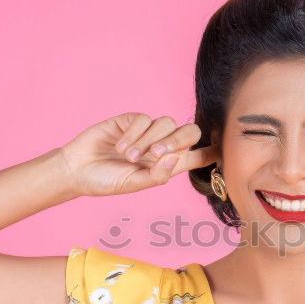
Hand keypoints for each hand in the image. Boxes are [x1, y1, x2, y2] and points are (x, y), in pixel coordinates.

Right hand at [60, 112, 220, 196]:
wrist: (77, 170)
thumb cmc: (106, 181)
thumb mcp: (133, 184)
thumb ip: (156, 175)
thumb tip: (175, 159)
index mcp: (167, 164)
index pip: (197, 156)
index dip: (213, 151)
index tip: (227, 147)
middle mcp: (161, 145)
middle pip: (188, 132)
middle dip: (177, 140)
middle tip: (156, 155)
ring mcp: (147, 131)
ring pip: (166, 123)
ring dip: (148, 141)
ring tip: (129, 157)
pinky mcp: (130, 120)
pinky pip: (144, 119)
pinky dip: (135, 134)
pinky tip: (120, 146)